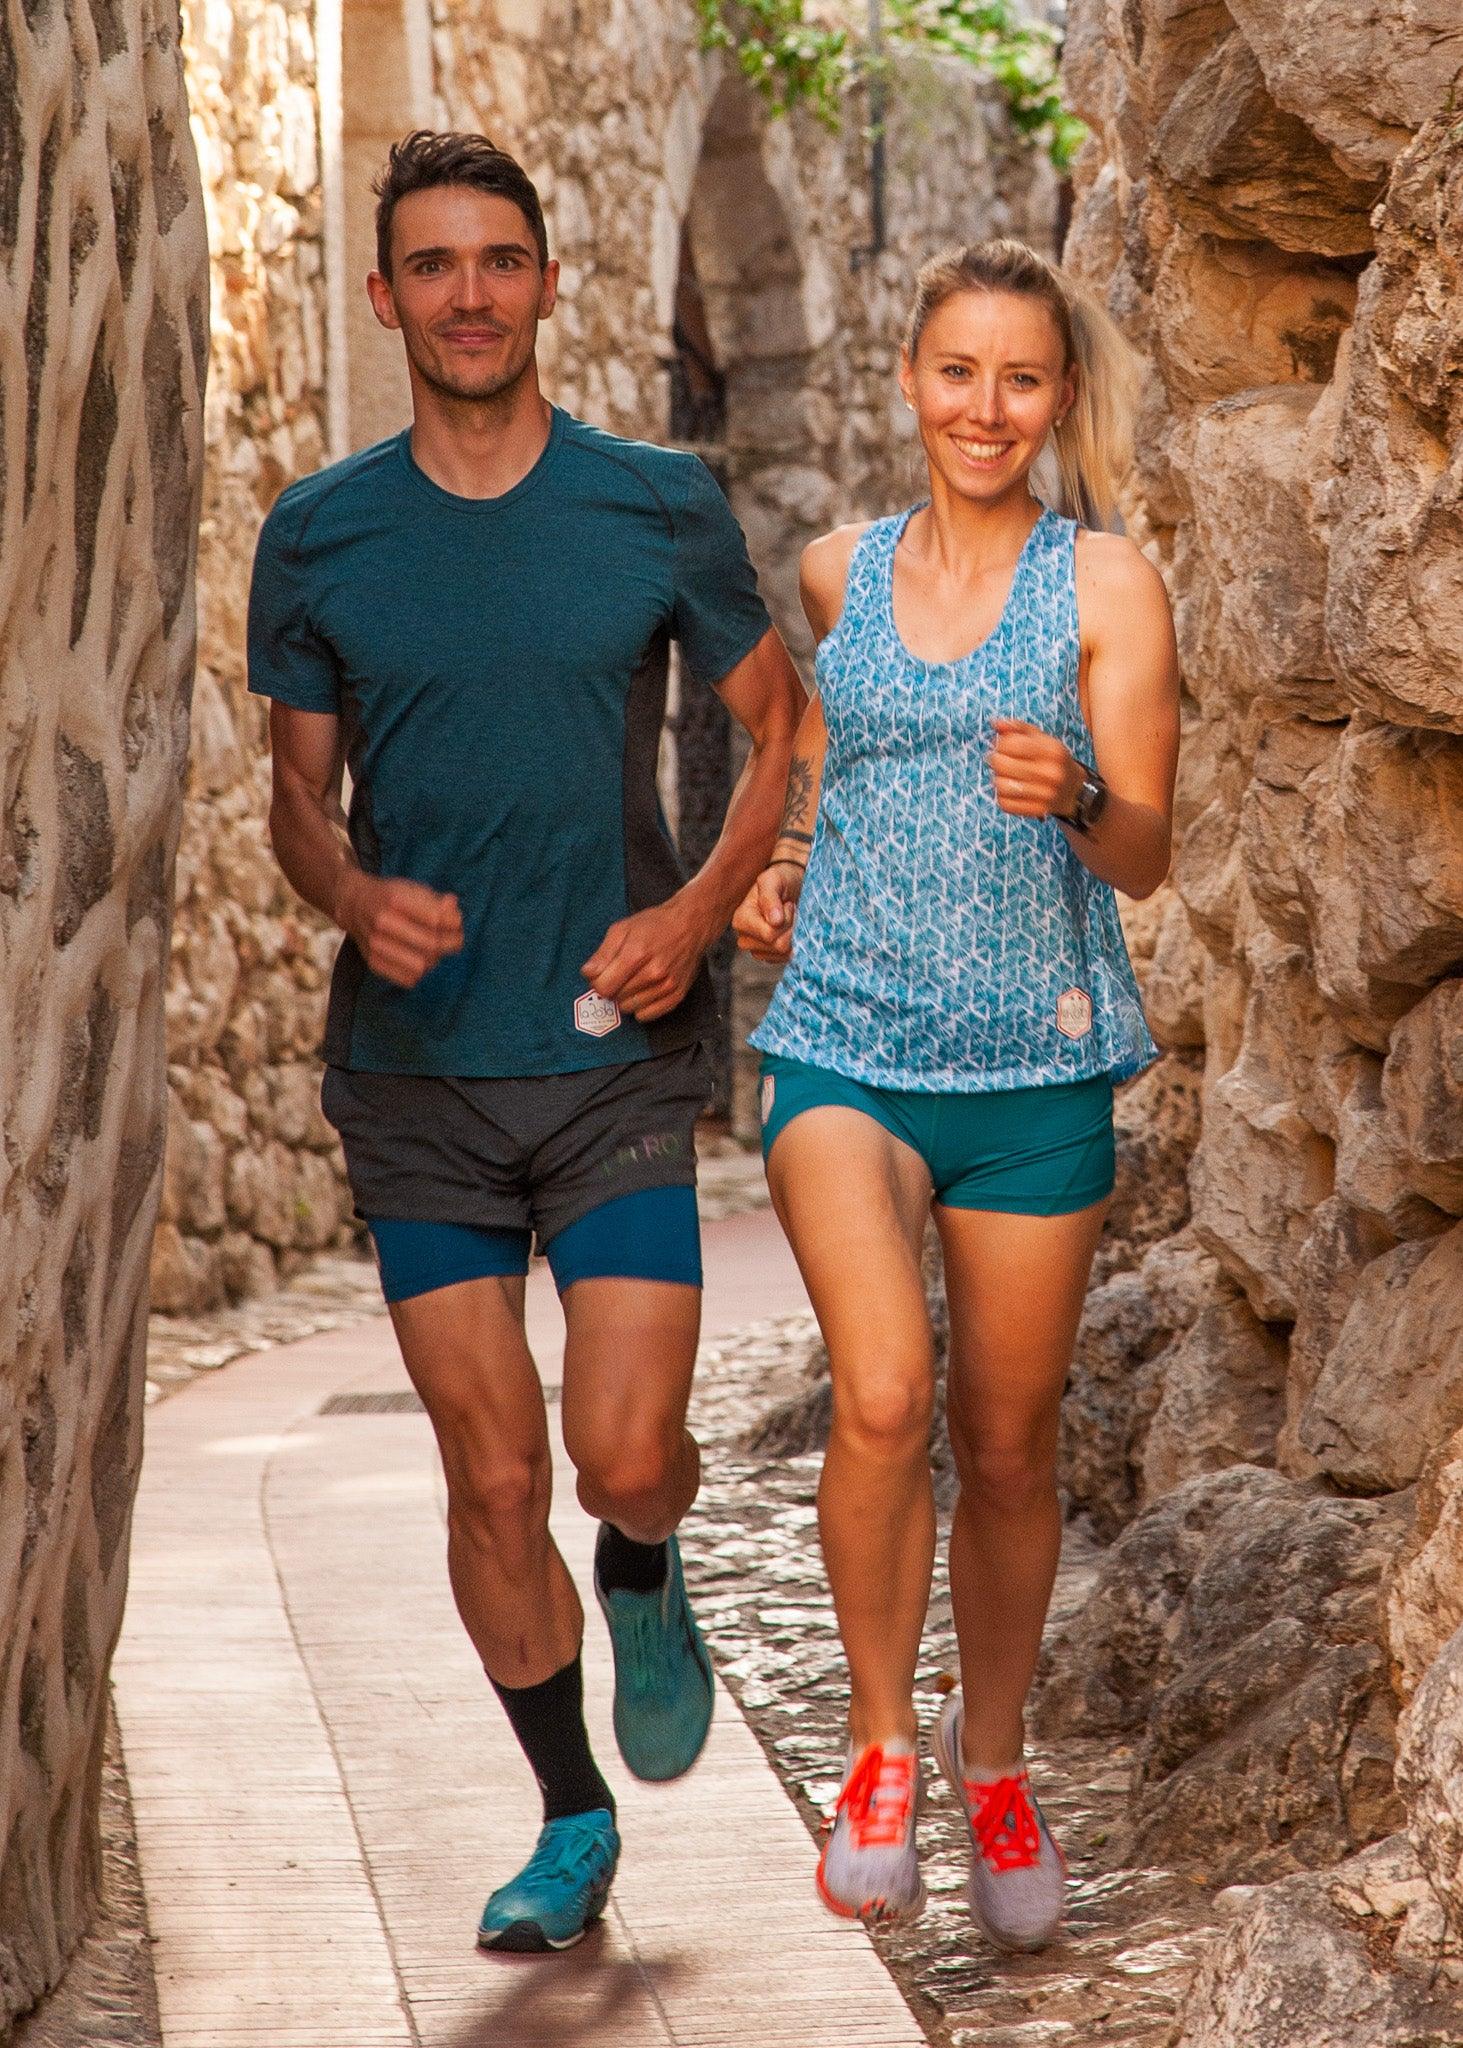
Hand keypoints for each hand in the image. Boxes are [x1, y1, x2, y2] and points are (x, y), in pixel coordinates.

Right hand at [337, 870, 463, 987]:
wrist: (354, 905)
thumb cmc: (390, 896)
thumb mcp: (413, 889)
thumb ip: (436, 900)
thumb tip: (454, 909)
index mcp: (394, 900)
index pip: (435, 919)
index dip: (454, 924)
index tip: (458, 924)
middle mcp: (382, 923)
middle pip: (431, 944)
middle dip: (451, 943)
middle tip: (456, 940)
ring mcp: (376, 945)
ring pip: (422, 965)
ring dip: (435, 959)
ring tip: (435, 949)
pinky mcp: (373, 962)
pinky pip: (409, 979)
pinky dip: (420, 972)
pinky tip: (419, 959)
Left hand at [581, 895, 712, 1022]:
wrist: (690, 925)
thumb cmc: (654, 925)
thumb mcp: (622, 929)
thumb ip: (602, 953)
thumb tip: (588, 974)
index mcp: (637, 954)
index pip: (604, 987)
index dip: (597, 982)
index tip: (602, 974)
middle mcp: (654, 973)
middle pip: (616, 998)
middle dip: (613, 988)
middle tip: (620, 974)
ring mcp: (667, 986)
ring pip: (630, 1009)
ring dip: (627, 998)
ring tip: (634, 981)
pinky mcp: (677, 996)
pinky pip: (648, 1016)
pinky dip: (641, 1007)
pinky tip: (644, 992)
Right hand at [732, 861, 802, 962]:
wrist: (789, 885)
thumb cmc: (780, 880)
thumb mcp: (773, 879)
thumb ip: (770, 897)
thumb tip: (774, 921)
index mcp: (741, 919)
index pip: (769, 934)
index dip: (785, 920)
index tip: (786, 904)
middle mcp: (744, 937)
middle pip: (778, 946)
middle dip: (790, 927)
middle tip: (789, 910)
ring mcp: (755, 949)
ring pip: (783, 953)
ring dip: (792, 934)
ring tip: (789, 918)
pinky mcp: (767, 956)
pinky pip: (784, 959)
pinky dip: (793, 944)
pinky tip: (789, 930)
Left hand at [988, 717, 1085, 818]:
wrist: (1073, 789)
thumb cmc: (1052, 759)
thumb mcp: (1041, 738)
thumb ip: (1018, 728)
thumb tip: (995, 723)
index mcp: (1053, 751)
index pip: (1013, 744)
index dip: (1001, 743)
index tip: (1003, 745)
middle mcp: (1051, 773)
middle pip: (1002, 765)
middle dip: (996, 760)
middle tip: (1000, 760)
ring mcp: (1045, 794)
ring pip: (1000, 785)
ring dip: (998, 779)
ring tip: (1006, 775)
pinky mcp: (1037, 810)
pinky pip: (1005, 803)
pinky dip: (1002, 796)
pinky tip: (1011, 790)